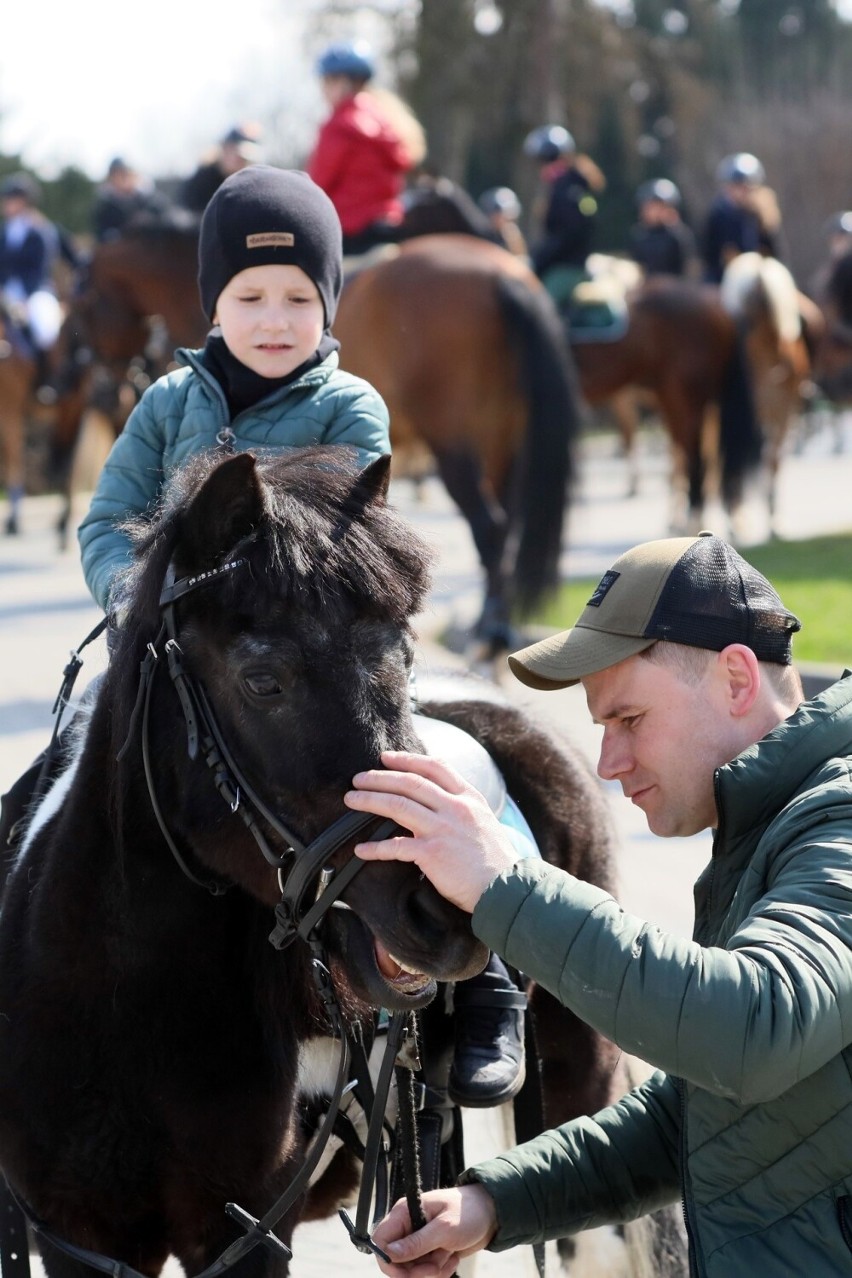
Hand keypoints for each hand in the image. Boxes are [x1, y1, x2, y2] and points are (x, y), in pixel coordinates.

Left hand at [344, 752, 518, 913]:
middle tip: (358, 778)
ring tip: (351, 800)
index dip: (407, 759)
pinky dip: (374, 848)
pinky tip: (360, 850)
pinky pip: (395, 846)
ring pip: (398, 805)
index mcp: (469, 798)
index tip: (385, 757)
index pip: (435, 767)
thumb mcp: (484, 821)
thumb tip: (435, 802)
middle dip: (380, 777)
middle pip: (410, 782)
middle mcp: (455, 808)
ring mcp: (443, 829)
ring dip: (370, 800)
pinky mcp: (433, 853)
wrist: (505, 889)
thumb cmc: (495, 861)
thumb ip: (461, 808)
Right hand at [371, 1184, 497, 1275]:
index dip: (389, 1261)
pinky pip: (426, 1271)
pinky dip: (440, 1271)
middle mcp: (408, 1226)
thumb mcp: (444, 1229)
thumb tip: (389, 1254)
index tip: (405, 1274)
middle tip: (435, 1268)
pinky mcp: (430, 1252)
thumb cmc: (469, 1212)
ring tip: (449, 1259)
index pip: (381, 1240)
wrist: (492, 1215)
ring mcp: (419, 1240)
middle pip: (395, 1261)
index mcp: (405, 1212)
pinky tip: (453, 1259)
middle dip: (415, 1271)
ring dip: (431, 1272)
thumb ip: (416, 1243)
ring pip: (411, 1270)